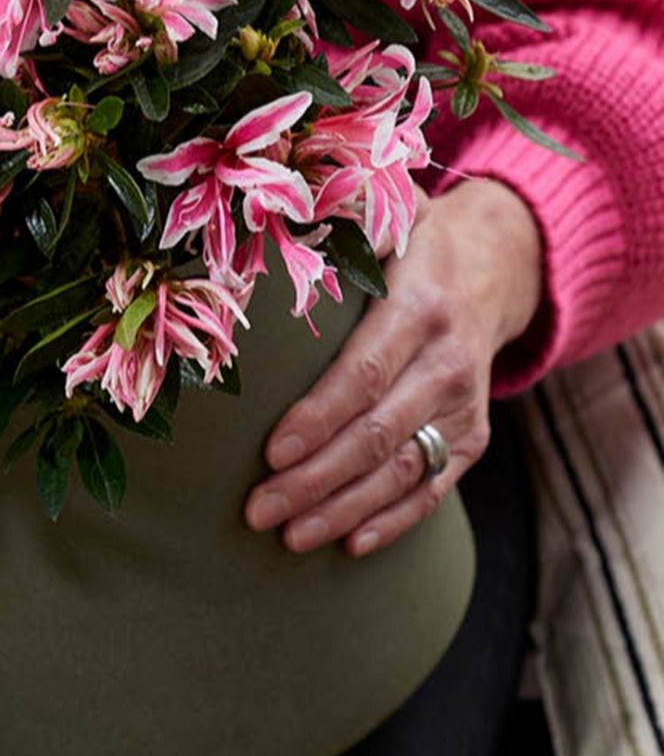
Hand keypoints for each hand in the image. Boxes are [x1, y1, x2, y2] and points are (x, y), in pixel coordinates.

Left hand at [243, 178, 542, 557]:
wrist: (498, 264)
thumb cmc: (414, 239)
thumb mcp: (387, 211)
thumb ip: (337, 215)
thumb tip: (268, 214)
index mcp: (419, 307)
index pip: (364, 373)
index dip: (318, 417)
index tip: (270, 451)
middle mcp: (447, 363)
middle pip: (377, 434)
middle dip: (315, 479)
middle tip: (257, 509)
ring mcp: (464, 405)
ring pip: (403, 470)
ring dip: (344, 509)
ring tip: (289, 535)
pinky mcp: (472, 435)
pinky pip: (434, 487)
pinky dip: (394, 520)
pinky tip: (349, 544)